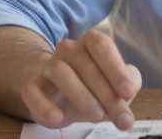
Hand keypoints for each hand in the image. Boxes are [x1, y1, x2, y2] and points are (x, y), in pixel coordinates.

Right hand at [19, 29, 141, 129]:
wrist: (55, 90)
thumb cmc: (92, 83)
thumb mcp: (116, 81)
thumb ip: (129, 81)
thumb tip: (130, 89)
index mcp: (90, 43)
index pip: (102, 47)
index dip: (116, 69)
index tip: (127, 92)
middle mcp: (69, 50)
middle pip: (88, 67)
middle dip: (107, 94)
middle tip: (121, 116)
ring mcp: (48, 67)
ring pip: (62, 74)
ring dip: (82, 97)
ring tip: (98, 116)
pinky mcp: (32, 87)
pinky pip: (33, 94)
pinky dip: (44, 107)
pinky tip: (58, 119)